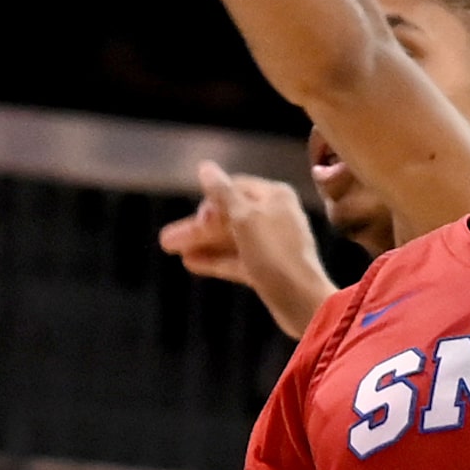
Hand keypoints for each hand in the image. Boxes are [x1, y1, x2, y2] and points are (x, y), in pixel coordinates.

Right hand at [158, 162, 328, 337]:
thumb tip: (205, 166)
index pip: (234, 187)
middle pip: (229, 216)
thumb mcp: (245, 219)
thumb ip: (222, 192)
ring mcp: (271, 244)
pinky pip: (236, 259)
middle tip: (165, 241)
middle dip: (198, 227)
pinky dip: (215, 259)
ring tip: (170, 249)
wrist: (303, 303)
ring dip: (201, 243)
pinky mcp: (267, 268)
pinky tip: (190, 263)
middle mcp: (275, 216)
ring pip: (230, 239)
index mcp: (275, 196)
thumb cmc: (275, 255)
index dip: (211, 201)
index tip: (197, 219)